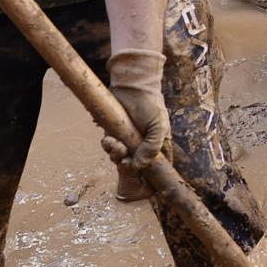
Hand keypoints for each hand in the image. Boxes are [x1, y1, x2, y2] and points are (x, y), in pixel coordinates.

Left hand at [102, 49, 170, 173]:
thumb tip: (138, 167)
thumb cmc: (150, 105)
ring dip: (115, 154)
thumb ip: (152, 148)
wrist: (132, 86)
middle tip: (125, 161)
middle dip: (128, 166)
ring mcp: (128, 140)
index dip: (151, 175)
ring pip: (120, 157)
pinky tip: (109, 138)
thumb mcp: (158, 127)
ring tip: (116, 144)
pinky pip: (109, 147)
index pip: (158, 166)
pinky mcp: (114, 133)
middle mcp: (142, 145)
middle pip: (135, 166)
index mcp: (158, 145)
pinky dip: (108, 145)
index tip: (144, 179)